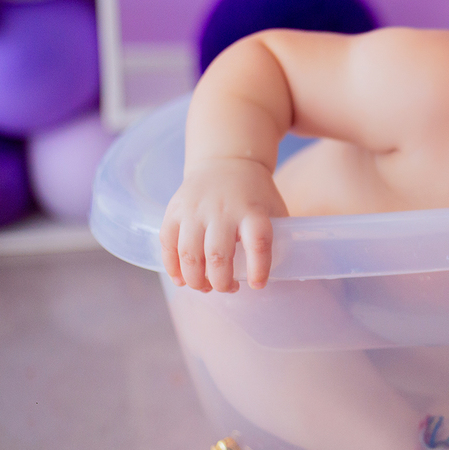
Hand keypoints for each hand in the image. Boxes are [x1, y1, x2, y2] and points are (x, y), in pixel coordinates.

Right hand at [159, 158, 288, 292]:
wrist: (227, 161)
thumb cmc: (255, 194)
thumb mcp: (275, 209)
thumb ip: (278, 237)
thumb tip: (281, 272)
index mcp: (253, 211)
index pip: (258, 242)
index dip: (259, 268)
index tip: (258, 284)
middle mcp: (223, 210)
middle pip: (218, 255)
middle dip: (221, 282)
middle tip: (227, 288)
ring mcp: (196, 210)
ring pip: (189, 254)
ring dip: (195, 280)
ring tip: (205, 287)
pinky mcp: (175, 210)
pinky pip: (167, 243)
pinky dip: (171, 267)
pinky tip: (181, 280)